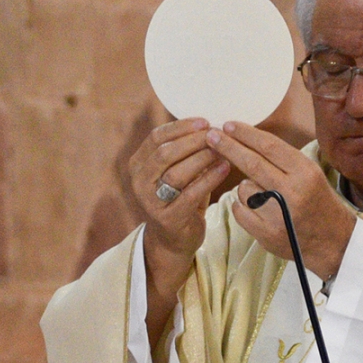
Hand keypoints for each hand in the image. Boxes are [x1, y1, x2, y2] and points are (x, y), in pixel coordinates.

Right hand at [127, 119, 230, 340]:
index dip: (181, 127)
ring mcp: (150, 202)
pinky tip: (224, 168)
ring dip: (203, 158)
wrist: (173, 240)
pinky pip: (190, 194)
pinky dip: (209, 178)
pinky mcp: (167, 219)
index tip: (206, 122)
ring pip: (176, 172)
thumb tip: (211, 123)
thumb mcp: (177, 171)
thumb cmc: (180, 198)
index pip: (156, 137)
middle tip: (218, 135)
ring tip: (224, 150)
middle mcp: (138, 183)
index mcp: (137, 165)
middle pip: (165, 153)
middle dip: (194, 141)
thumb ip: (185, 150)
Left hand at [206, 122, 357, 278]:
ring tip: (264, 196)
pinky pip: (239, 210)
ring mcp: (278, 214)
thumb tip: (245, 139)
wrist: (332, 240)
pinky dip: (242, 206)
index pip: (269, 146)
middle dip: (228, 147)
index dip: (246, 134)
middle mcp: (292, 191)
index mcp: (305, 172)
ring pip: (243, 188)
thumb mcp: (309, 174)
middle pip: (251, 163)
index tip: (228, 125)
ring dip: (245, 187)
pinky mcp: (266, 233)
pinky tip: (258, 210)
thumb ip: (282, 159)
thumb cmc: (317, 201)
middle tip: (211, 136)